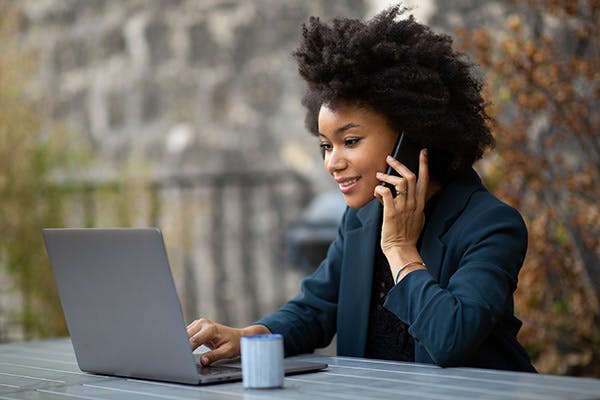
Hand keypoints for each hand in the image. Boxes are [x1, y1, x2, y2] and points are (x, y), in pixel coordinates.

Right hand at [186, 318, 269, 365]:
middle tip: (180, 358)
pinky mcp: (196, 325)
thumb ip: (214, 356)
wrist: (237, 337)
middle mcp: (203, 323)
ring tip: (182, 354)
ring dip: (182, 343)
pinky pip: (187, 334)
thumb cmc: (234, 343)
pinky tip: (186, 348)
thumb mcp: (226, 352)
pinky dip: (185, 341)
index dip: (187, 349)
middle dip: (182, 346)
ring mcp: (199, 323)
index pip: (194, 340)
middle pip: (186, 336)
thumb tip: (202, 361)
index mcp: (211, 329)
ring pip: (184, 334)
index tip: (182, 358)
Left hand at [374, 149, 428, 269]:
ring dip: (387, 176)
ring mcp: (403, 208)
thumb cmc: (407, 236)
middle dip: (399, 164)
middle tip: (389, 158)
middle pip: (410, 177)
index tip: (423, 152)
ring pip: (400, 183)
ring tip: (378, 176)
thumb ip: (412, 205)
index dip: (424, 165)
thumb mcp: (416, 218)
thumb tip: (402, 194)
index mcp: (420, 204)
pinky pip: (386, 193)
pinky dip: (380, 189)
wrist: (402, 250)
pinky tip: (376, 191)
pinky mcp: (391, 213)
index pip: (424, 180)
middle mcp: (413, 204)